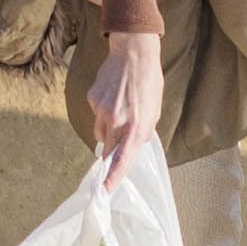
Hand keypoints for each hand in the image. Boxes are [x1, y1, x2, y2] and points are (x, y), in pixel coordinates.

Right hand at [87, 30, 164, 184]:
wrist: (133, 53)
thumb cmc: (149, 82)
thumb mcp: (154, 111)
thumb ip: (143, 132)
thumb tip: (133, 144)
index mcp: (136, 127)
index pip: (122, 160)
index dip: (112, 178)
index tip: (103, 192)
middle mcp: (117, 122)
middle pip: (107, 148)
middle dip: (112, 148)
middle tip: (120, 135)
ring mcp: (102, 110)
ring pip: (100, 130)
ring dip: (108, 127)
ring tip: (120, 107)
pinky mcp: (92, 99)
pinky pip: (96, 114)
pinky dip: (103, 110)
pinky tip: (113, 95)